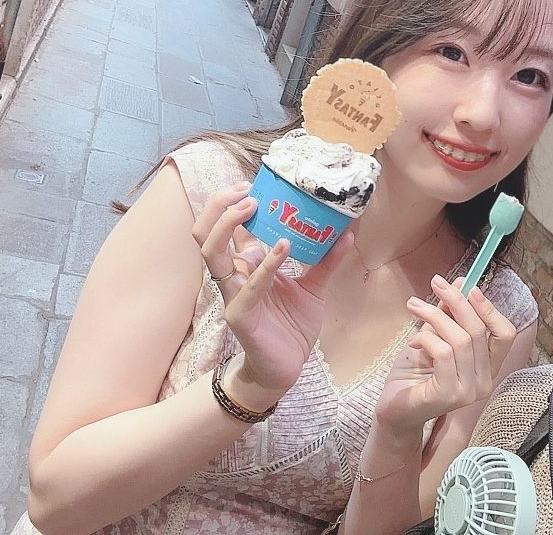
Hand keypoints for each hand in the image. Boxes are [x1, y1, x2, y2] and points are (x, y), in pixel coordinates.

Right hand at [193, 184, 352, 399]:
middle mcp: (232, 275)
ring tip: (253, 207)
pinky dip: (266, 264)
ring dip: (229, 226)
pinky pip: (249, 285)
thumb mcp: (313, 287)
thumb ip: (325, 260)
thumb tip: (347, 232)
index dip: (231, 203)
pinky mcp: (240, 315)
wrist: (287, 368)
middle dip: (220, 207)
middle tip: (246, 190)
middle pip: (206, 234)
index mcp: (245, 265)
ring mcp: (232, 294)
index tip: (253, 183)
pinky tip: (283, 247)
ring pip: (212, 254)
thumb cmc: (292, 326)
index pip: (226, 227)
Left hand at [375, 275, 516, 434]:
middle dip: (456, 301)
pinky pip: (443, 353)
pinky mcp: (449, 395)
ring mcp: (469, 391)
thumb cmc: (414, 374)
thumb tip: (460, 282)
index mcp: (487, 367)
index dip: (490, 308)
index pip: (505, 334)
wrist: (394, 409)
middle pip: (478, 331)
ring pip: (459, 339)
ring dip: (434, 316)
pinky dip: (426, 338)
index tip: (468, 287)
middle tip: (436, 283)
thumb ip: (449, 314)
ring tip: (414, 307)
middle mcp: (484, 381)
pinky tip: (412, 341)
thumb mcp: (434, 336)